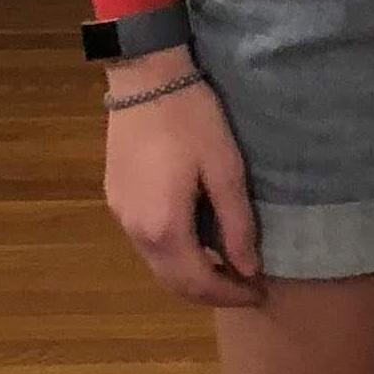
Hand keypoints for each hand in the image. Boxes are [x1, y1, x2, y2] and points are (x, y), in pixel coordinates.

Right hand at [101, 52, 264, 307]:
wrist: (146, 79)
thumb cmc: (193, 120)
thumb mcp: (225, 169)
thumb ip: (236, 224)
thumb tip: (247, 269)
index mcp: (164, 228)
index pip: (198, 282)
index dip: (230, 294)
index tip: (258, 294)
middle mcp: (135, 232)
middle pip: (172, 282)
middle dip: (210, 291)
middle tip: (245, 286)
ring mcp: (120, 216)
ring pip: (156, 264)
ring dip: (190, 273)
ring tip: (226, 265)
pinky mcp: (115, 198)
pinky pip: (146, 242)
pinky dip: (173, 252)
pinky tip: (196, 238)